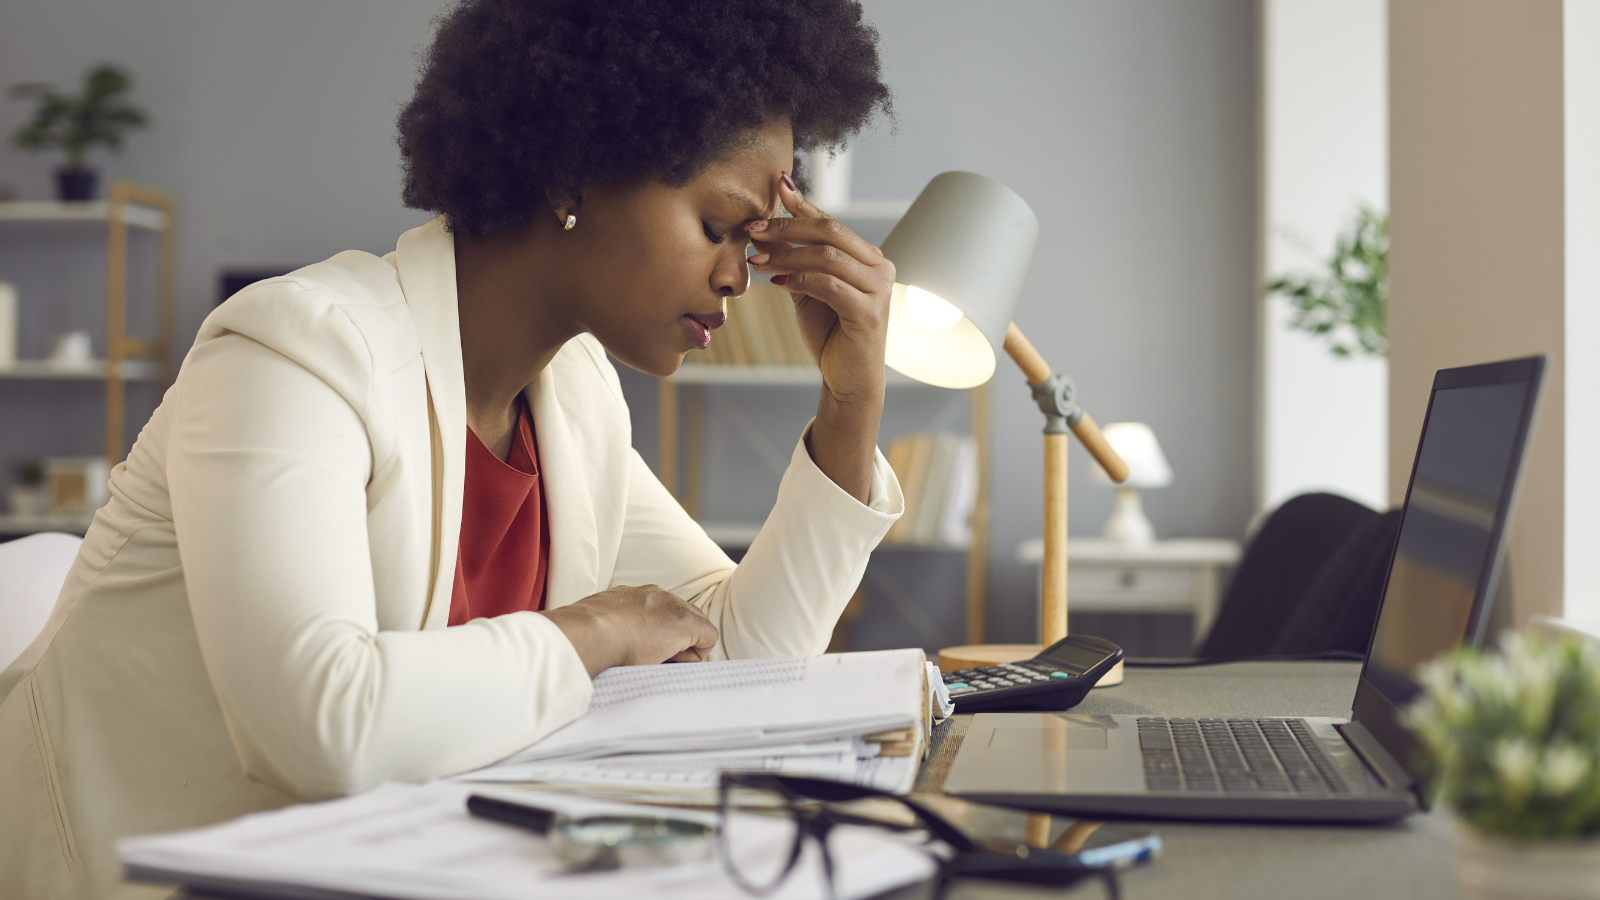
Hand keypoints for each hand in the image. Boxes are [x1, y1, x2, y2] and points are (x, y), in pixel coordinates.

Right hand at [539, 584, 718, 676]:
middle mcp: (656, 595)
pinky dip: (696, 654)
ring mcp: (673, 606)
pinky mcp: (686, 623)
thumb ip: (608, 628)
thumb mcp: (596, 625)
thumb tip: (604, 643)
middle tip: (653, 661)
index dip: (658, 637)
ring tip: (657, 662)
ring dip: (682, 649)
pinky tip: (672, 662)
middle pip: (683, 618)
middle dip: (675, 641)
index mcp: (634, 596)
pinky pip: (708, 637)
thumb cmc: (586, 635)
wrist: (588, 632)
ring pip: (696, 628)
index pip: (660, 614)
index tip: (641, 652)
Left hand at [744, 175, 895, 404]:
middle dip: (787, 227)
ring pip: (826, 257)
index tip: (775, 187)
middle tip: (752, 230)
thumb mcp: (806, 289)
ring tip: (755, 261)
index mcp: (868, 257)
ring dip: (786, 256)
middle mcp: (880, 266)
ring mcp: (879, 289)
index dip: (801, 204)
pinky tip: (776, 283)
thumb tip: (764, 228)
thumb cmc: (830, 334)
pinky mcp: (870, 312)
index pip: (830, 222)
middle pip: (830, 231)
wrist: (848, 380)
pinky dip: (799, 280)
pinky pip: (829, 285)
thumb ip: (793, 259)